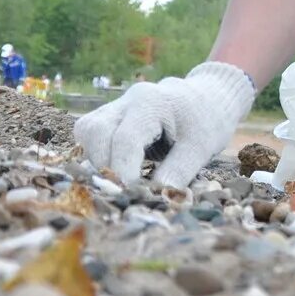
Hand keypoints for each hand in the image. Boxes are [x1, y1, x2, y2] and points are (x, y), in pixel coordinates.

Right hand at [73, 62, 255, 189]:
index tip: (130, 195)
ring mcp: (117, 105)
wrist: (208, 98)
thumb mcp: (201, 147)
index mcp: (152, 102)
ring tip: (116, 180)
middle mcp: (128, 100)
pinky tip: (112, 168)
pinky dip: (94, 152)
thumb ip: (179, 170)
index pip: (125, 139)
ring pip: (86, 130)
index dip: (123, 171)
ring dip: (94, 158)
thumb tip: (156, 197)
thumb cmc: (206, 122)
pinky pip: (89, 131)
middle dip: (103, 165)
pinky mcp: (111, 115)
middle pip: (95, 131)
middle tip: (121, 190)